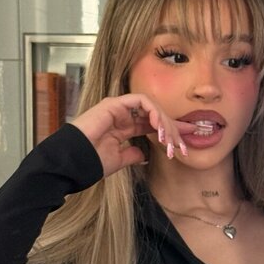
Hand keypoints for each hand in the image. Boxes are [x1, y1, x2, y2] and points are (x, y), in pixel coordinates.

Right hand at [71, 94, 195, 178]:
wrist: (74, 161)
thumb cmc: (92, 162)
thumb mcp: (119, 160)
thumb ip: (133, 154)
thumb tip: (145, 153)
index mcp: (124, 128)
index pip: (153, 124)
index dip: (172, 130)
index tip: (189, 138)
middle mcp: (123, 115)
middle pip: (156, 115)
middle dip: (173, 128)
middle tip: (183, 144)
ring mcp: (119, 108)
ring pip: (152, 107)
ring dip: (165, 122)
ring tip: (170, 140)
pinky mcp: (115, 103)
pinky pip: (141, 101)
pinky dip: (154, 111)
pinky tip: (159, 126)